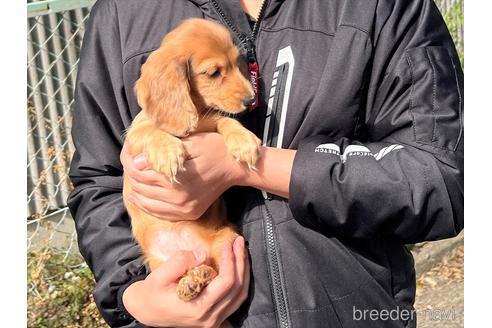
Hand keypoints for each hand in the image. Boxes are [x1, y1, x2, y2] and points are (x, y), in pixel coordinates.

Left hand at [121, 133, 246, 219]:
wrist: (235, 167)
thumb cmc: (213, 149)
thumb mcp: (189, 143)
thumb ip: (164, 152)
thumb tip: (138, 163)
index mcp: (175, 180)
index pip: (138, 171)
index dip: (128, 158)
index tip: (128, 147)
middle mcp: (178, 199)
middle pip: (139, 186)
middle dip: (129, 171)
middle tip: (129, 158)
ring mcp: (183, 209)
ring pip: (146, 202)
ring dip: (135, 188)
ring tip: (133, 174)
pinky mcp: (188, 214)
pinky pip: (159, 213)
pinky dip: (146, 204)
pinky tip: (141, 195)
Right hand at [123, 236, 249, 326]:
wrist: (145, 311)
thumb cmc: (151, 293)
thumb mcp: (158, 276)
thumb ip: (179, 262)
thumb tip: (202, 254)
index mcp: (198, 309)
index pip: (226, 283)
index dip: (231, 260)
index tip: (227, 242)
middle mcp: (210, 318)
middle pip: (238, 289)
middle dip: (241, 262)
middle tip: (238, 241)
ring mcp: (213, 320)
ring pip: (240, 296)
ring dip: (243, 271)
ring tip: (240, 250)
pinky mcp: (214, 317)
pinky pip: (235, 300)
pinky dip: (239, 282)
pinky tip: (237, 266)